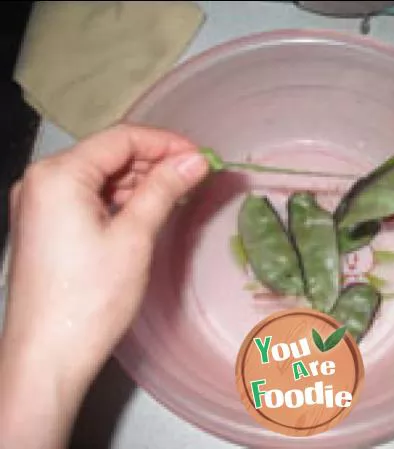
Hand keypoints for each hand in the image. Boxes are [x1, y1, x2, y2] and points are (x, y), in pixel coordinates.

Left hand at [0, 125, 207, 448]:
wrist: (48, 356)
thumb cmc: (91, 297)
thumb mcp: (134, 237)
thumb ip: (164, 189)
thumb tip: (196, 160)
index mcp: (59, 174)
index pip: (121, 138)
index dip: (166, 143)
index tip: (201, 157)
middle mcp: (42, 180)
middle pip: (108, 154)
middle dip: (154, 161)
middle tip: (195, 175)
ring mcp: (39, 203)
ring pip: (99, 176)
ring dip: (139, 180)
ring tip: (178, 192)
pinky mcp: (45, 225)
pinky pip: (88, 197)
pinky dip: (120, 199)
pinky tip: (147, 208)